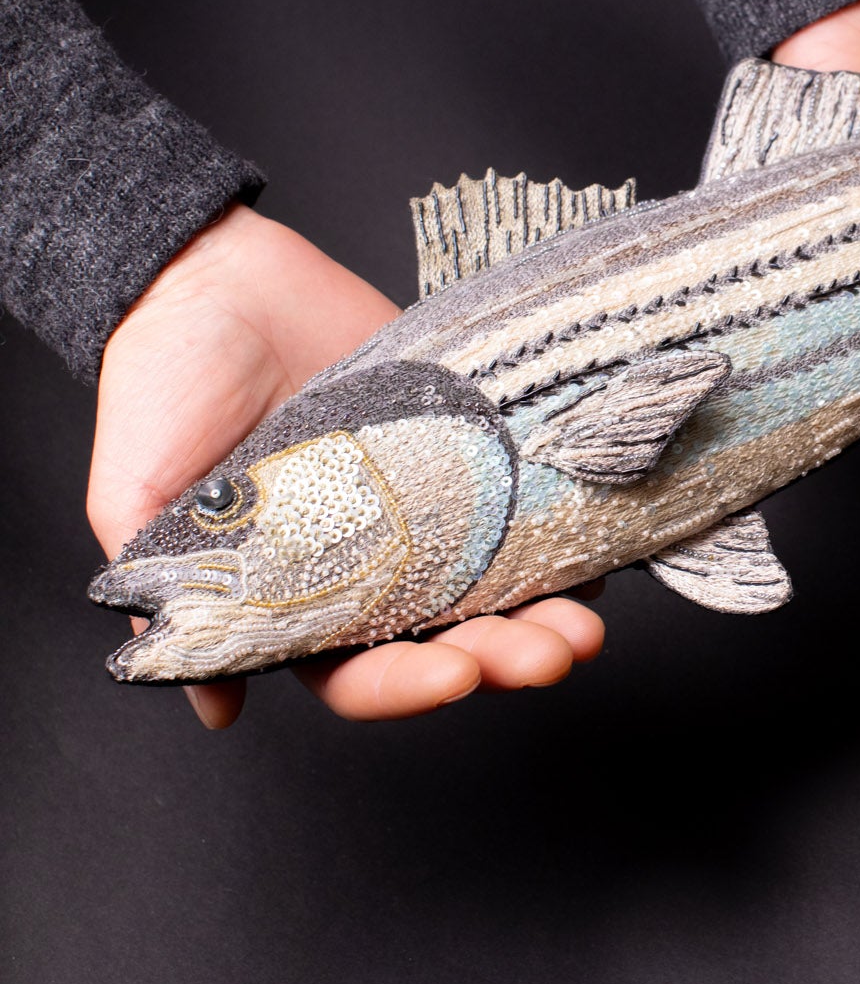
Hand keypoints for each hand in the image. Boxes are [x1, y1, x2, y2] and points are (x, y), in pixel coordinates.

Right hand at [87, 205, 602, 728]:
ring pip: (493, 578)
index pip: (356, 670)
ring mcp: (418, 500)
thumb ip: (165, 598)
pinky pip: (515, 492)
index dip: (408, 686)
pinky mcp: (454, 440)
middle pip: (445, 636)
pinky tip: (598, 544)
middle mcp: (364, 559)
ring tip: (588, 620)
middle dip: (503, 655)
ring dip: (545, 607)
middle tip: (554, 655)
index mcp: (289, 592)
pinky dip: (560, 525)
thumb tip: (211, 710)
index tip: (456, 676)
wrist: (210, 273)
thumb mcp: (137, 500)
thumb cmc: (157, 386)